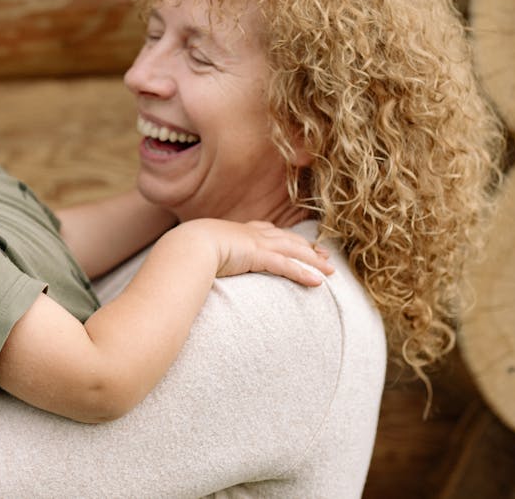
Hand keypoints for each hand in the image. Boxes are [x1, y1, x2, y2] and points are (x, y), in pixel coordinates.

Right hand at [184, 219, 333, 286]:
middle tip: (324, 255)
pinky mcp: (257, 256)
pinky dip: (303, 273)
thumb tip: (197, 269)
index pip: (269, 233)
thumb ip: (205, 258)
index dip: (286, 238)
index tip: (299, 243)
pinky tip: (318, 282)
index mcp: (237, 232)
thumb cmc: (185, 251)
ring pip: (293, 251)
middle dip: (307, 247)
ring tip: (330, 272)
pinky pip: (286, 265)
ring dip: (313, 261)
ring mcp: (256, 243)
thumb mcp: (198, 252)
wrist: (184, 246)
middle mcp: (250, 234)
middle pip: (287, 239)